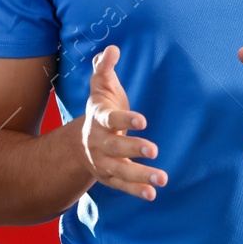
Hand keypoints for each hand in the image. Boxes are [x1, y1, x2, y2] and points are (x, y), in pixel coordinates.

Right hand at [81, 45, 165, 199]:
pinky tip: (153, 194)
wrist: (80, 142)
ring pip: (120, 170)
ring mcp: (103, 162)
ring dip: (140, 175)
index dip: (126, 120)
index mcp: (99, 119)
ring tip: (162, 179)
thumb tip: (111, 49)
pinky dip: (136, 190)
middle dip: (134, 149)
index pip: (111, 119)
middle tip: (154, 150)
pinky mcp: (108, 177)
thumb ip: (104, 68)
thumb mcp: (100, 87)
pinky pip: (121, 186)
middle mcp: (98, 142)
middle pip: (114, 147)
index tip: (144, 121)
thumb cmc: (101, 109)